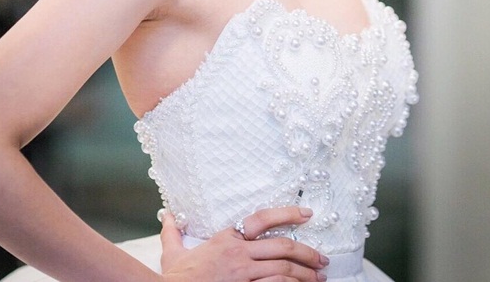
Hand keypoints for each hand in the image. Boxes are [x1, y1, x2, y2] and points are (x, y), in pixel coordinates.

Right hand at [160, 206, 328, 281]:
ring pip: (284, 270)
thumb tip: (167, 216)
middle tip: (322, 259)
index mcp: (227, 239)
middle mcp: (239, 254)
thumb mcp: (172, 252)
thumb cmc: (174, 278)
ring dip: (305, 274)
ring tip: (319, 278)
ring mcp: (243, 275)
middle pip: (282, 247)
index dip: (288, 214)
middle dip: (307, 253)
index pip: (263, 218)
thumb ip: (173, 233)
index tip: (307, 214)